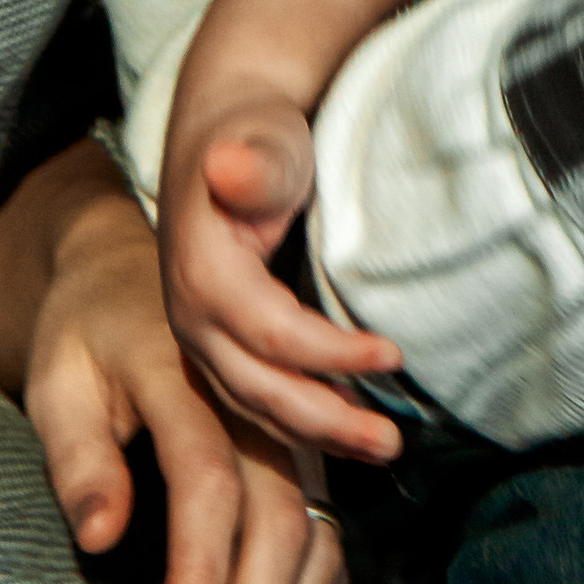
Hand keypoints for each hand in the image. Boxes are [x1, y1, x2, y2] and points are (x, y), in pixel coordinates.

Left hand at [0, 143, 345, 583]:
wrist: (140, 271)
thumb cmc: (89, 337)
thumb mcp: (59, 379)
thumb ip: (78, 456)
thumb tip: (102, 538)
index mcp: (190, 383)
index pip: (209, 486)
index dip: (201, 575)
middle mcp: (260, 413)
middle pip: (281, 528)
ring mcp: (293, 441)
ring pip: (317, 547)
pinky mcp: (306, 467)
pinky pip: (327, 550)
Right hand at [157, 92, 406, 465]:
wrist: (224, 136)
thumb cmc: (255, 137)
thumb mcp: (262, 142)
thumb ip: (254, 165)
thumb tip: (227, 167)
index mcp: (201, 272)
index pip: (271, 332)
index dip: (331, 352)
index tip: (393, 354)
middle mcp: (191, 316)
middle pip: (258, 386)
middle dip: (324, 420)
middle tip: (390, 442)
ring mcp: (200, 337)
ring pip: (255, 404)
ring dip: (316, 434)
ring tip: (378, 447)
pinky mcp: (217, 347)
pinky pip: (254, 399)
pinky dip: (297, 425)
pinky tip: (341, 434)